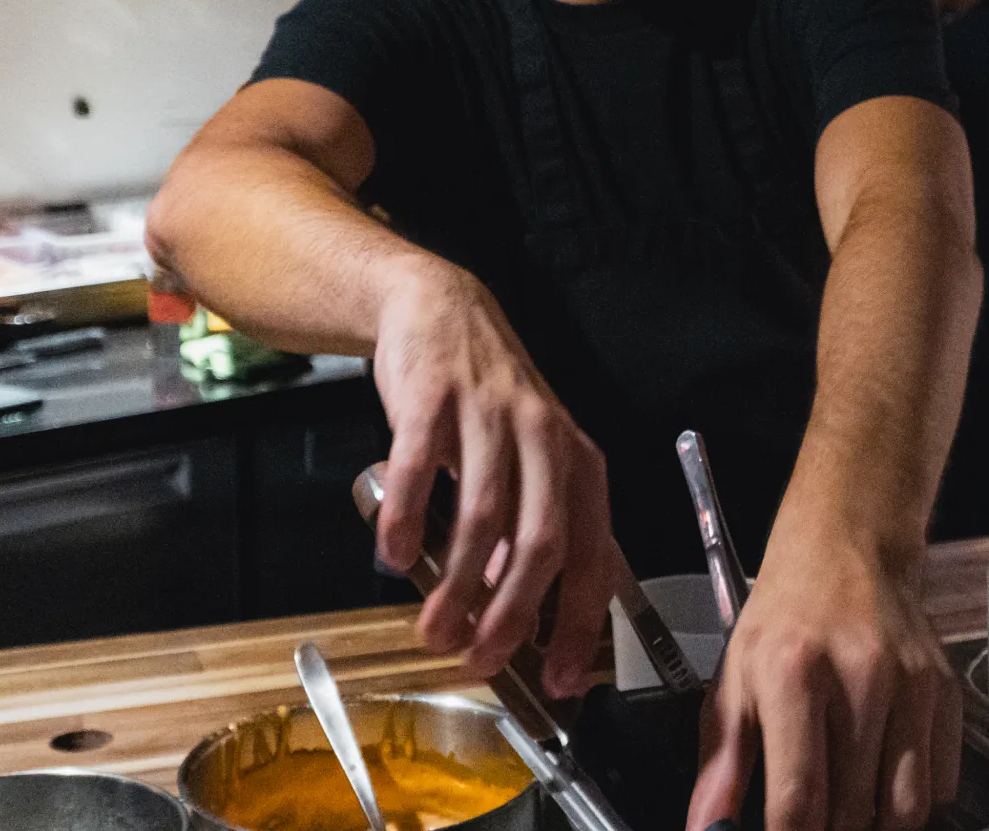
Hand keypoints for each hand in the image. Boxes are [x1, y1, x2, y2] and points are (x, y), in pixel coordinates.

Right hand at [371, 258, 615, 696]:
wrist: (440, 310)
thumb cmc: (487, 403)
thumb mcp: (527, 463)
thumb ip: (526, 532)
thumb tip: (516, 615)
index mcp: (579, 464)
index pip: (593, 556)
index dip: (579, 624)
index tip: (560, 677)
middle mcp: (546, 438)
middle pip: (542, 544)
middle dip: (512, 616)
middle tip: (479, 659)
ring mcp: (491, 416)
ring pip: (486, 517)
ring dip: (456, 586)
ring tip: (433, 628)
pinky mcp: (435, 399)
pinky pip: (422, 470)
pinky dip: (408, 521)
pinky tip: (396, 556)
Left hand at [688, 531, 961, 830]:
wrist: (848, 548)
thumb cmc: (785, 618)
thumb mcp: (734, 680)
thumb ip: (721, 764)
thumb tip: (710, 830)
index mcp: (794, 676)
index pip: (799, 799)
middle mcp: (860, 679)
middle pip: (853, 811)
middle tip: (814, 821)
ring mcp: (911, 685)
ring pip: (905, 808)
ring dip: (875, 825)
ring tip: (848, 809)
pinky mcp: (945, 690)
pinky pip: (942, 782)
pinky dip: (913, 800)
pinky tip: (883, 781)